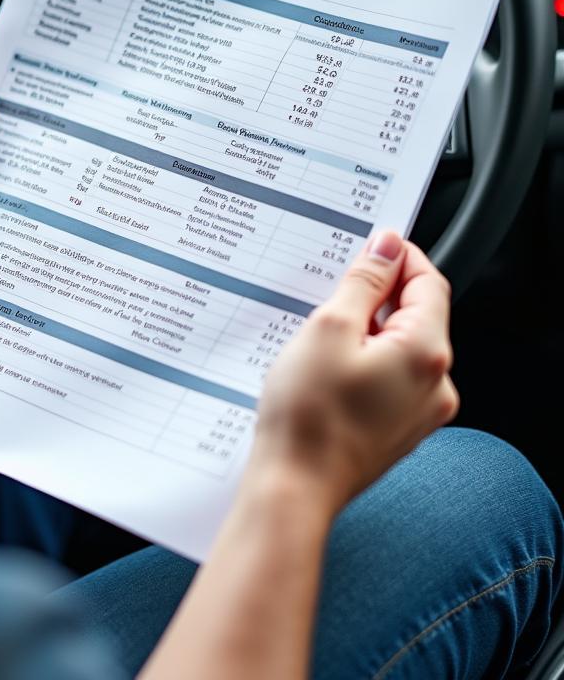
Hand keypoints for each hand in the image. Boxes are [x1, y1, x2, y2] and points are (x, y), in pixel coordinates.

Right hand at [247, 232, 458, 515]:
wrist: (295, 486)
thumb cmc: (308, 415)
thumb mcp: (329, 327)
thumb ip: (363, 282)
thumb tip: (387, 246)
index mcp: (426, 352)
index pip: (428, 283)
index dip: (399, 257)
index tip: (369, 245)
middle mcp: (436, 384)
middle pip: (416, 315)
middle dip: (376, 295)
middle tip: (329, 291)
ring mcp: (420, 411)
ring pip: (400, 347)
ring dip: (366, 329)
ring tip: (319, 336)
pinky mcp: (398, 429)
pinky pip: (389, 377)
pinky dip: (363, 361)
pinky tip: (325, 367)